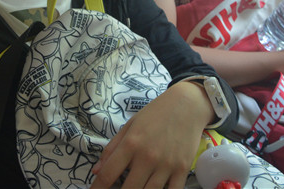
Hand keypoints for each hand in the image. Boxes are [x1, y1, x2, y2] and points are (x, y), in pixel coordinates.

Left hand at [90, 82, 211, 188]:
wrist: (187, 104)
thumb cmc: (155, 114)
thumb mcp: (130, 126)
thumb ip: (112, 149)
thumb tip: (96, 171)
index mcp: (131, 144)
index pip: (108, 174)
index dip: (97, 188)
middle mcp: (147, 156)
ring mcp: (166, 164)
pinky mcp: (182, 169)